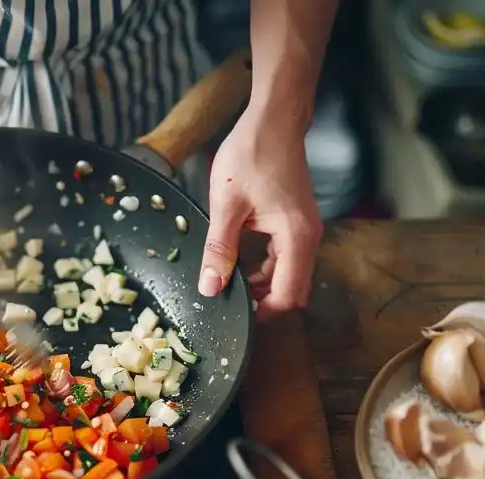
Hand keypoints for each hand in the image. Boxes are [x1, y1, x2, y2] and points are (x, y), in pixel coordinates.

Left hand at [199, 103, 322, 320]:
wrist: (272, 121)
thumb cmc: (250, 155)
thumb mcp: (226, 206)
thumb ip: (219, 250)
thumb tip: (210, 288)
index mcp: (296, 237)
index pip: (289, 295)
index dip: (265, 313)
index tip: (237, 316)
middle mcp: (308, 237)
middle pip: (293, 289)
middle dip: (264, 301)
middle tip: (228, 302)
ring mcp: (306, 229)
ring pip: (289, 274)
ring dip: (263, 284)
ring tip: (228, 283)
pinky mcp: (297, 222)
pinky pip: (286, 257)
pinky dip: (266, 267)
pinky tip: (239, 264)